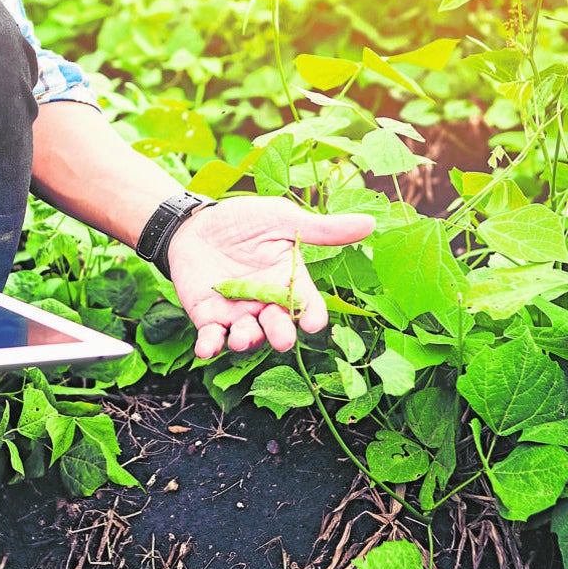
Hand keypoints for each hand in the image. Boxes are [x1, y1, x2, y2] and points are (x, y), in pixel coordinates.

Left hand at [165, 196, 374, 358]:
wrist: (196, 224)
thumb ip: (321, 229)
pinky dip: (209, 346)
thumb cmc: (243, 221)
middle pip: (278, 326)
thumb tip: (371, 223)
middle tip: (283, 340)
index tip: (313, 323)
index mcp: (288, 281)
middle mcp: (266, 303)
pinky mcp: (208, 317)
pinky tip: (206, 348)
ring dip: (246, 341)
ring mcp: (237, 313)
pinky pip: (211, 338)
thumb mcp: (281, 219)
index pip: (306, 304)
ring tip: (242, 337)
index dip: (311, 315)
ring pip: (247, 336)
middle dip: (280, 334)